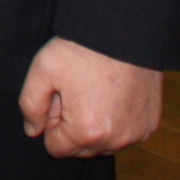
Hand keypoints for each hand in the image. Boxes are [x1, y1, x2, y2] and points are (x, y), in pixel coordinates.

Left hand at [20, 38, 160, 157]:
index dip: (52, 120)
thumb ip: (30, 105)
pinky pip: (124, 133)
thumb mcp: (43, 69)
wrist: (126, 31)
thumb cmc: (84, 49)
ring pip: (103, 143)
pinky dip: (116, 120)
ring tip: (95, 90)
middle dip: (73, 125)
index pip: (55, 147)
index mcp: (87, 132)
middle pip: (80, 149)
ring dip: (95, 125)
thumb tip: (33, 131)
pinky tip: (114, 93)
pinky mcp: (150, 124)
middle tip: (77, 90)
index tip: (61, 96)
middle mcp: (115, 141)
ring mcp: (136, 134)